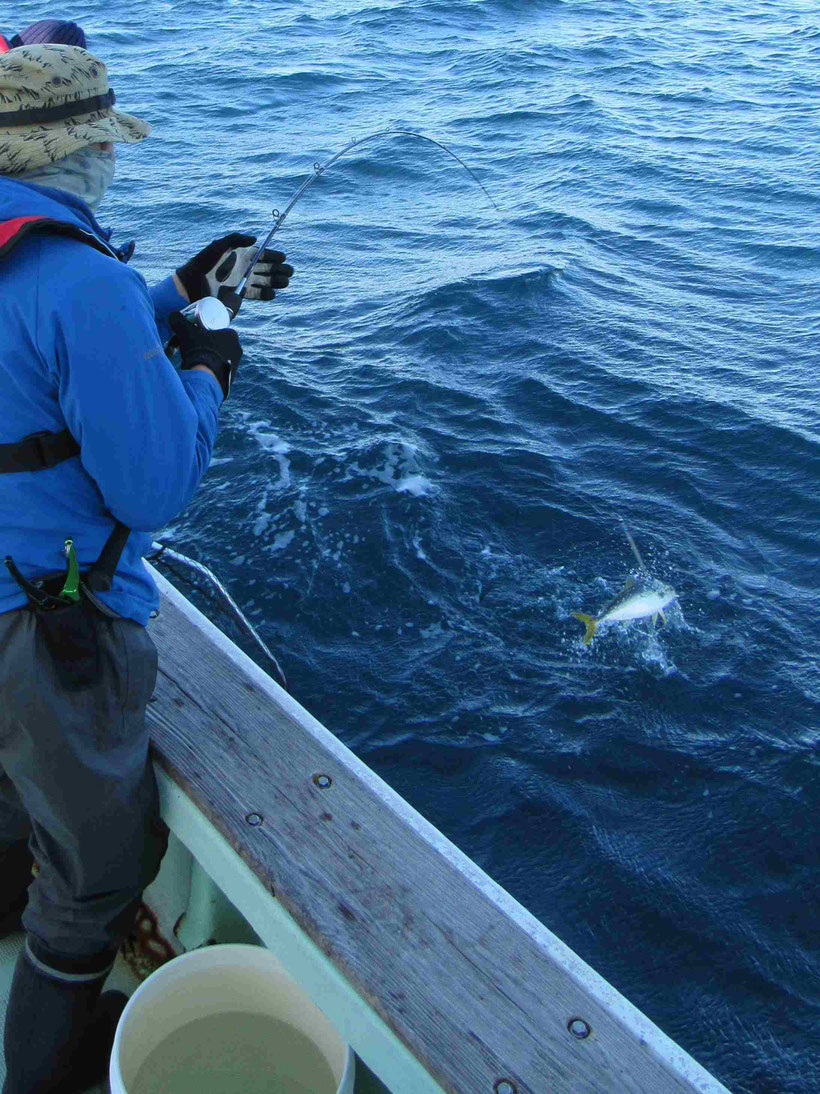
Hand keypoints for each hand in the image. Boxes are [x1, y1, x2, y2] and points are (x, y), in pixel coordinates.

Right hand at [168, 313, 242, 399]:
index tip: (194, 335)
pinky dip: (211, 370)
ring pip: (219, 358)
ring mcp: (236, 364)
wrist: (205, 378)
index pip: (217, 330)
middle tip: (193, 348)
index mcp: (232, 335)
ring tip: (196, 360)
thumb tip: (173, 315)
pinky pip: (219, 371)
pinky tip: (201, 371)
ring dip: (209, 358)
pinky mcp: (231, 378)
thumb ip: (178, 320)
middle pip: (218, 344)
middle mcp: (238, 349)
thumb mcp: (186, 331)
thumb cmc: (198, 350)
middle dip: (206, 345)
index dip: (204, 331)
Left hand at [175, 233, 293, 303]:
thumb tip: (255, 239)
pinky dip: (265, 294)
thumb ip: (236, 239)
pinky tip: (272, 294)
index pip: (263, 254)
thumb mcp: (218, 245)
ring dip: (276, 282)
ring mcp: (243, 281)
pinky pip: (257, 294)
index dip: (274, 256)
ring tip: (285, 282)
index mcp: (242, 254)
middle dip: (279, 270)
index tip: (283, 258)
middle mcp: (245, 268)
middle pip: (267, 268)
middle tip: (289, 272)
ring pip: (265, 282)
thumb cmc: (204, 262)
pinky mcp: (240, 294)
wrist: (193, 283)